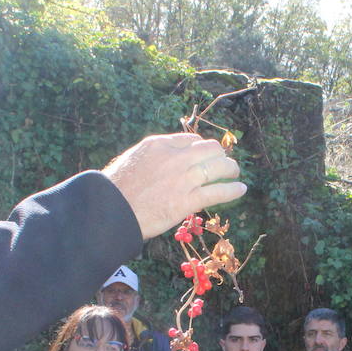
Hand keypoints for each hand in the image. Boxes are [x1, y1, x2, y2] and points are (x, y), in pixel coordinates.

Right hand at [102, 134, 244, 239]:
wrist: (111, 210)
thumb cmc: (116, 188)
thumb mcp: (133, 160)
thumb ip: (154, 156)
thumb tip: (168, 159)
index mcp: (159, 144)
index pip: (190, 140)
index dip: (201, 148)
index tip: (205, 156)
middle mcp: (174, 157)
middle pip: (210, 149)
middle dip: (220, 156)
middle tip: (225, 164)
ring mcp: (183, 178)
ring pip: (218, 167)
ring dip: (231, 170)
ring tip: (235, 174)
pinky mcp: (187, 201)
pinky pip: (218, 192)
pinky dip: (233, 190)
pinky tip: (240, 190)